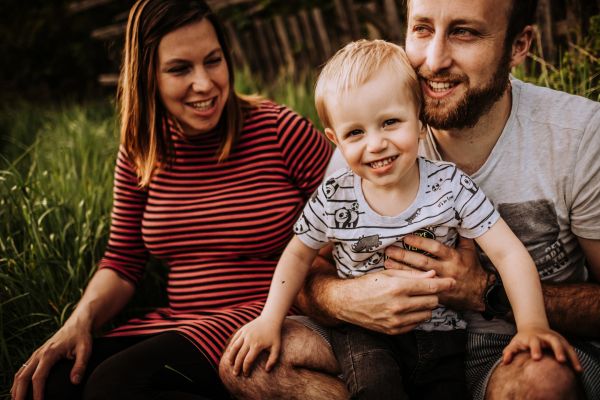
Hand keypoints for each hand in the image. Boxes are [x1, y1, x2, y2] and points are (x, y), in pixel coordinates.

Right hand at [11, 317, 92, 399]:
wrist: (78, 323)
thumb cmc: (82, 336)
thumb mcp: (85, 349)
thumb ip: (80, 365)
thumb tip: (75, 382)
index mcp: (49, 353)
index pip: (38, 377)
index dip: (37, 392)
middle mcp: (39, 354)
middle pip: (23, 377)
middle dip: (19, 393)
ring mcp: (36, 354)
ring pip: (20, 373)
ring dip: (16, 388)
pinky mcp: (37, 355)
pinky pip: (23, 369)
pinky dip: (18, 381)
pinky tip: (18, 391)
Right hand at [227, 316, 281, 376]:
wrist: (270, 319)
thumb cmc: (274, 335)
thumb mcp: (277, 347)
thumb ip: (273, 360)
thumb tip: (267, 370)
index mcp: (257, 345)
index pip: (248, 360)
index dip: (246, 369)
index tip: (246, 374)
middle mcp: (249, 339)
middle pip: (240, 355)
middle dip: (237, 366)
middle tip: (235, 373)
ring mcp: (245, 333)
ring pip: (234, 347)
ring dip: (231, 356)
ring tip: (230, 364)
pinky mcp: (242, 329)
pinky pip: (234, 339)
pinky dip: (231, 346)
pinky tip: (230, 353)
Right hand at [335, 269, 454, 334]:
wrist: (346, 302)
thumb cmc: (366, 284)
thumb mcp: (388, 274)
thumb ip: (412, 275)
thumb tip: (433, 275)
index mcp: (397, 287)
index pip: (431, 287)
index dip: (445, 284)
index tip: (453, 281)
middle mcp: (398, 305)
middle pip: (432, 301)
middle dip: (433, 294)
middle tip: (426, 289)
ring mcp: (396, 320)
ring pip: (427, 314)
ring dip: (425, 306)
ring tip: (415, 299)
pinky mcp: (394, 330)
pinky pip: (416, 324)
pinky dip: (416, 316)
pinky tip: (406, 309)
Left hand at [385, 235, 486, 311]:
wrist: (479, 293)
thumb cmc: (472, 269)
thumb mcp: (470, 251)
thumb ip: (461, 236)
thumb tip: (458, 217)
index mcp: (453, 257)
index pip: (435, 248)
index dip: (420, 243)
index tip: (406, 237)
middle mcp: (446, 270)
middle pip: (422, 262)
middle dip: (404, 255)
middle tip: (389, 249)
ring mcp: (440, 283)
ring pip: (418, 275)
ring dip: (401, 269)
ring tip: (386, 263)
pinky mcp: (436, 294)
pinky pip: (419, 288)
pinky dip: (406, 283)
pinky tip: (394, 279)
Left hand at [502, 326, 581, 371]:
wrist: (532, 326)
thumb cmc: (522, 340)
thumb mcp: (514, 343)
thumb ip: (509, 352)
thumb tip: (504, 362)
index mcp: (533, 337)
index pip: (534, 342)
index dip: (535, 349)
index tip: (536, 358)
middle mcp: (545, 336)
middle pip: (552, 340)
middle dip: (557, 349)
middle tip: (560, 360)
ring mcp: (555, 338)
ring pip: (564, 344)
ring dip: (569, 355)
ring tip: (575, 368)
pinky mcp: (562, 341)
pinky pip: (570, 350)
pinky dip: (575, 359)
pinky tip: (578, 370)